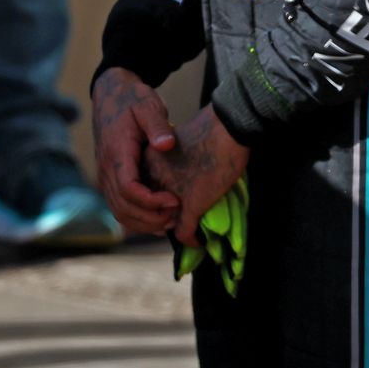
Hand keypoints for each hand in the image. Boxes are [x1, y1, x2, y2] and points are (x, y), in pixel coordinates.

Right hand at [90, 68, 179, 234]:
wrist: (111, 94)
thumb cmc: (132, 99)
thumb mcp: (148, 105)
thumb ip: (157, 125)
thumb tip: (166, 144)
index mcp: (116, 153)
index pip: (128, 188)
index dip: (150, 201)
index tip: (175, 200)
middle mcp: (106, 169)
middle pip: (123, 207)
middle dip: (150, 218)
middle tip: (178, 218)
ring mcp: (106, 175)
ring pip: (119, 211)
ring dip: (144, 223)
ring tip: (171, 223)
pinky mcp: (110, 178)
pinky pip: (119, 206)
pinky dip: (136, 218)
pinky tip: (158, 220)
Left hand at [143, 105, 250, 246]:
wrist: (228, 126)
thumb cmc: (209, 129)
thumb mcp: (178, 143)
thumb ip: (170, 161)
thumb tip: (177, 176)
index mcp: (147, 162)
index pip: (140, 191)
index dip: (150, 201)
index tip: (165, 205)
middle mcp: (154, 180)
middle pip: (147, 209)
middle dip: (159, 218)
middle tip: (172, 222)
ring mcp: (171, 194)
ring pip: (164, 224)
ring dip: (174, 229)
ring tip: (186, 230)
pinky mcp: (191, 205)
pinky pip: (184, 231)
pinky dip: (191, 239)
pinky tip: (197, 241)